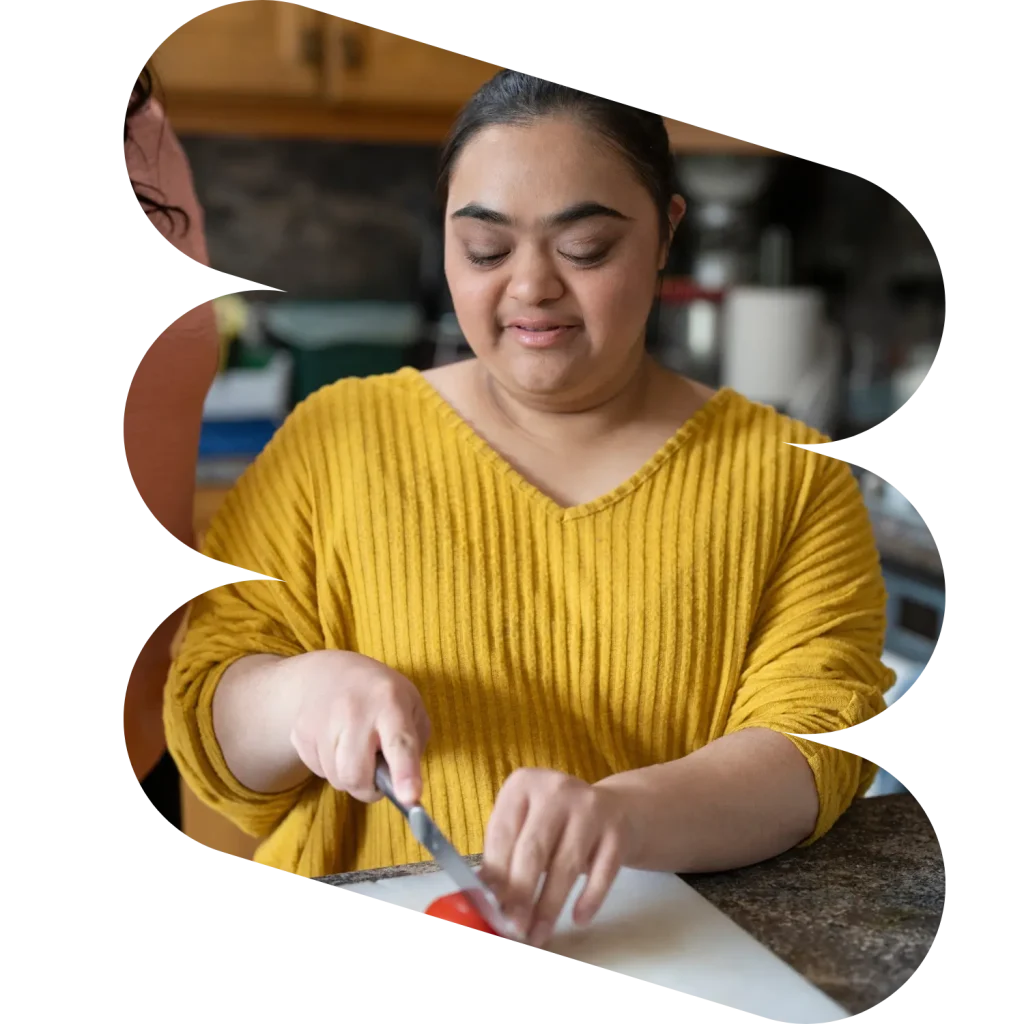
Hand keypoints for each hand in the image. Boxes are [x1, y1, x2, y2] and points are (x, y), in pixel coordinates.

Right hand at [286, 650, 430, 805]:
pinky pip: (318, 772)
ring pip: (337, 779)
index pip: (399, 742)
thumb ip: (414, 743)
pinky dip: (332, 768)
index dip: (404, 773)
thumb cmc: (379, 694)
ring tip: (356, 749)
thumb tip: (404, 785)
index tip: (410, 798)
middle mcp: (353, 710)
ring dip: (350, 776)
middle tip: (376, 773)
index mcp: (390, 701)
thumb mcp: (411, 705)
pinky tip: (337, 744)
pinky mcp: (300, 734)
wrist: (326, 673)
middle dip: (369, 786)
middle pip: (356, 774)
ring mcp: (322, 721)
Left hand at [479, 768, 632, 947]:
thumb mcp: (525, 825)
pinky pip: (603, 872)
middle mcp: (556, 790)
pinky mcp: (617, 830)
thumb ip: (504, 854)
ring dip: (549, 907)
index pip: (502, 834)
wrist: (615, 809)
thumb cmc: (556, 823)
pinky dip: (590, 899)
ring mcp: (590, 808)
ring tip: (538, 934)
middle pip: (533, 850)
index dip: (495, 876)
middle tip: (513, 928)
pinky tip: (578, 919)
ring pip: (566, 865)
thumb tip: (483, 893)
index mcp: (523, 784)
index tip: (489, 908)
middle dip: (520, 895)